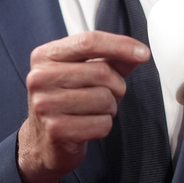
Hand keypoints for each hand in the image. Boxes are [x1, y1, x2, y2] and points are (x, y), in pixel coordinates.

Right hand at [17, 30, 148, 182]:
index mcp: (45, 56)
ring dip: (109, 108)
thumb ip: (110, 59)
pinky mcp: (56, 130)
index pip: (88, 41)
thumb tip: (138, 53)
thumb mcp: (82, 72)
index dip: (120, 45)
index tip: (142, 53)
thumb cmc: (65, 101)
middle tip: (107, 95)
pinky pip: (102, 124)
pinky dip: (103, 126)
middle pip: (101, 72)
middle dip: (116, 85)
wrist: (42, 141)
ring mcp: (45, 104)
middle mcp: (40, 78)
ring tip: (93, 111)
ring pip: (104, 99)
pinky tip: (88, 126)